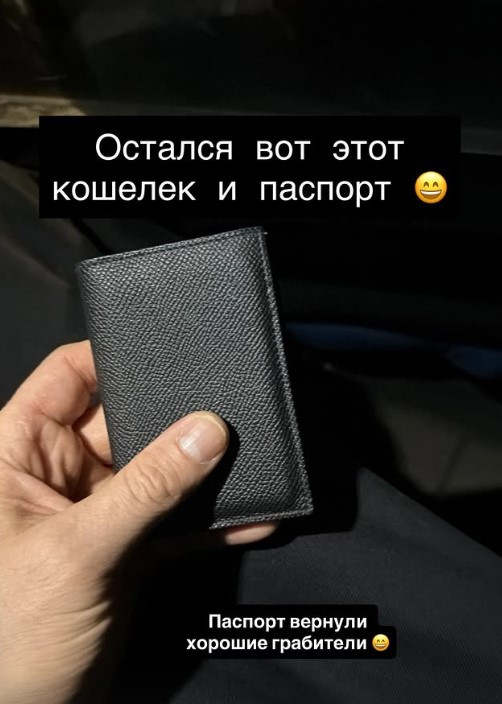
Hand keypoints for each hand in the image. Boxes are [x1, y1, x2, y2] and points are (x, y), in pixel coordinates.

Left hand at [0, 342, 274, 703]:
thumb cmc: (9, 633)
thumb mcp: (78, 549)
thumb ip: (146, 488)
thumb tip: (204, 432)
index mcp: (22, 451)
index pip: (69, 375)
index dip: (114, 355)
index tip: (168, 350)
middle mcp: (61, 472)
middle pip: (127, 418)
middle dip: (176, 417)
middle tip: (226, 412)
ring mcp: (99, 508)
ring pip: (159, 469)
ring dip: (202, 470)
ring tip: (250, 463)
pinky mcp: (128, 545)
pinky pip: (175, 519)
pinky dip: (210, 520)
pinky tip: (251, 519)